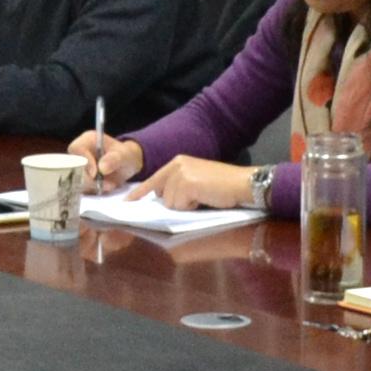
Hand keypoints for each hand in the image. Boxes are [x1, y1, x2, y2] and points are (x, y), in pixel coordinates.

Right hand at [70, 128, 142, 190]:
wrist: (126, 165)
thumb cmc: (125, 155)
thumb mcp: (124, 155)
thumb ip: (114, 159)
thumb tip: (102, 168)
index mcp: (87, 140)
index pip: (76, 148)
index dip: (83, 161)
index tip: (95, 173)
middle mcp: (79, 152)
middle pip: (73, 167)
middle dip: (89, 179)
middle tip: (107, 184)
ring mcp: (77, 166)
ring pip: (75, 180)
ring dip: (92, 186)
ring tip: (109, 185)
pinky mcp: (79, 178)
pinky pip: (80, 187)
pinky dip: (92, 190)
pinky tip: (104, 187)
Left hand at [143, 155, 261, 211]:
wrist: (242, 183)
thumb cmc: (223, 185)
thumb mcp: (197, 181)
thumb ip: (178, 186)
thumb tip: (164, 200)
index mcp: (178, 162)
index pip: (154, 179)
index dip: (140, 192)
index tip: (128, 202)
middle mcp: (176, 165)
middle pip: (162, 195)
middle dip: (176, 202)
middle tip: (198, 197)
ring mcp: (180, 174)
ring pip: (170, 203)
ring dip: (186, 206)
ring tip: (203, 197)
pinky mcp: (186, 184)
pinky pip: (179, 205)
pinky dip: (192, 207)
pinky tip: (204, 198)